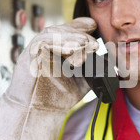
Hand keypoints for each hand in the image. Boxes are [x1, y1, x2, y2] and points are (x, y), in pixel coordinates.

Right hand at [0, 18, 98, 139]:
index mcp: (56, 50)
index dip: (80, 25)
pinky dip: (58, 44)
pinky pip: (42, 43)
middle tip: (95, 44)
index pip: (67, 30)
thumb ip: (94, 69)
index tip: (94, 25)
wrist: (39, 114)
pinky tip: (71, 50)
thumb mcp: (82, 81)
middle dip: (80, 34)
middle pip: (61, 29)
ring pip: (52, 33)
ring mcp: (35, 51)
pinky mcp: (28, 57)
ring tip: (85, 45)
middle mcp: (45, 47)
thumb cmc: (57, 98)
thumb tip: (111, 61)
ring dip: (71, 38)